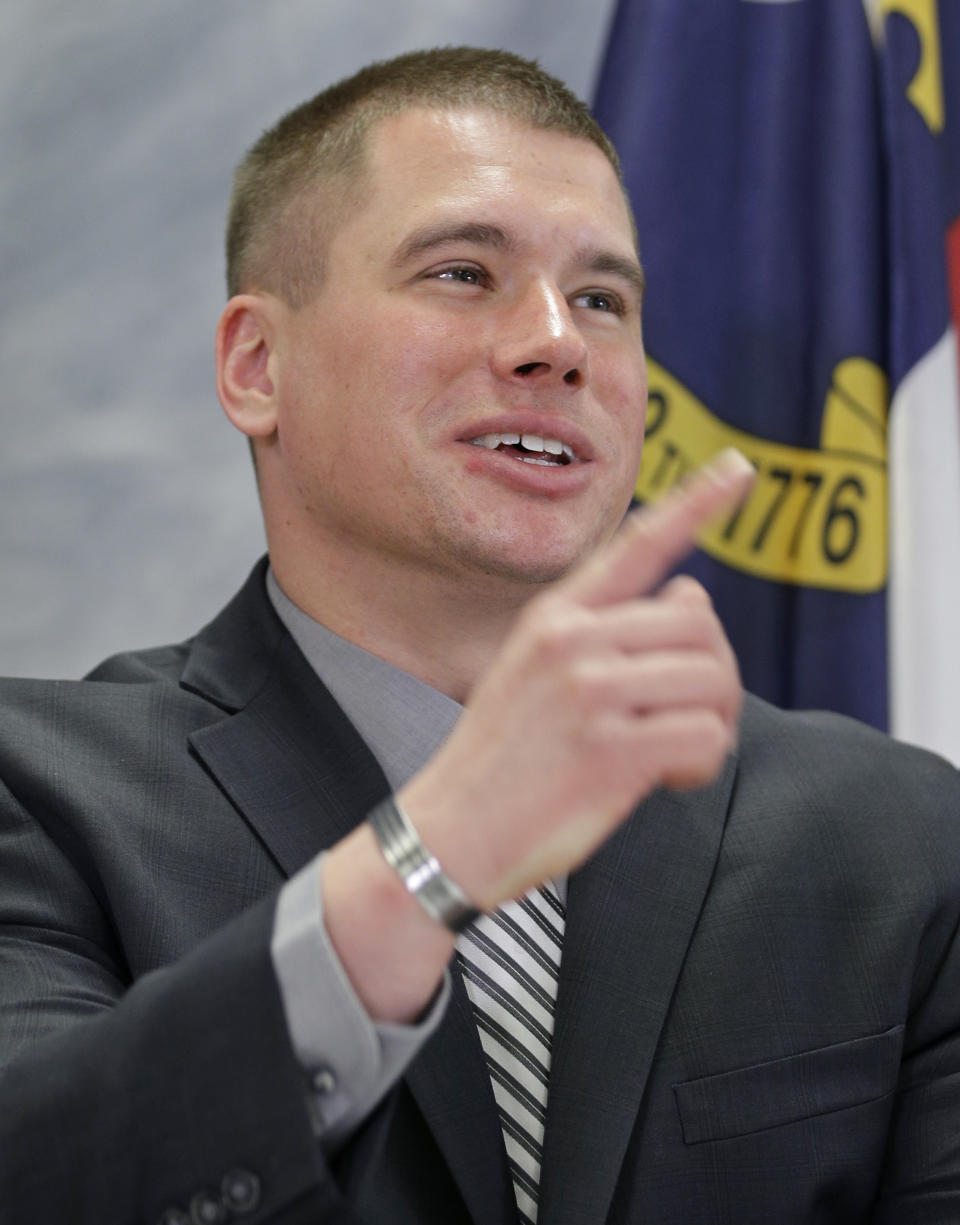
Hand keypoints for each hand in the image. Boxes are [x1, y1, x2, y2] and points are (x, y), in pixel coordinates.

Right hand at [399, 448, 754, 908]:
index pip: (637, 545)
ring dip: (715, 724)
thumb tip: (692, 598)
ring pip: (713, 679)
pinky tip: (666, 781)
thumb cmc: (504, 759)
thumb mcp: (533, 674)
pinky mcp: (609, 752)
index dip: (696, 504)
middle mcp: (571, 641)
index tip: (740, 468)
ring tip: (676, 754)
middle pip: (699, 624)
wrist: (451, 833)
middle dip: (716, 676)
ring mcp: (588, 693)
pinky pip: (706, 736)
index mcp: (554, 616)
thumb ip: (606, 633)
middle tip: (694, 722)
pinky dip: (702, 763)